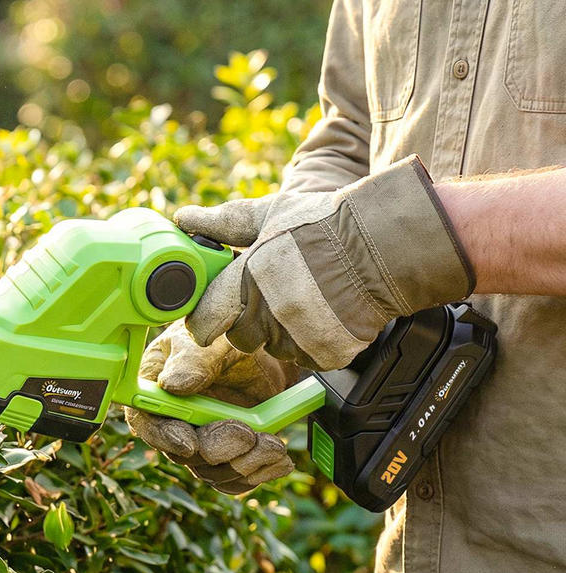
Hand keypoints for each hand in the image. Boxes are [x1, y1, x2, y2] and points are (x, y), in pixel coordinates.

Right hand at [124, 320, 295, 495]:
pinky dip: (260, 472)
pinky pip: (237, 480)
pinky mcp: (228, 456)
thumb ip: (193, 360)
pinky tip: (279, 458)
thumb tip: (173, 385)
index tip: (190, 442)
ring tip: (273, 444)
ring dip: (245, 462)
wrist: (270, 354)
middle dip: (217, 449)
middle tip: (247, 434)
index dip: (163, 437)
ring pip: (213, 472)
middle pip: (182, 454)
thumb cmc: (230, 339)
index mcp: (155, 389)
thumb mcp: (213, 341)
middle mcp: (173, 421)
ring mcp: (201, 441)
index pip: (145, 421)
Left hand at [174, 155, 474, 369]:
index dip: (204, 316)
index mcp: (246, 279)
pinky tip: (323, 313)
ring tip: (303, 298)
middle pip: (237, 336)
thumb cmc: (326, 224)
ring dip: (279, 332)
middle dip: (245, 320)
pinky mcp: (324, 354)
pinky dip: (309, 342)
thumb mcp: (268, 214)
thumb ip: (223, 224)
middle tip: (268, 296)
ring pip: (271, 348)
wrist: (387, 245)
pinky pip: (303, 358)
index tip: (210, 312)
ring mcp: (297, 337)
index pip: (204, 319)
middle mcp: (268, 313)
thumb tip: (184, 218)